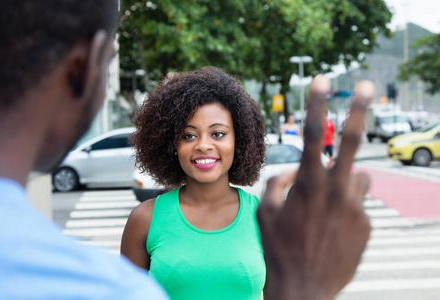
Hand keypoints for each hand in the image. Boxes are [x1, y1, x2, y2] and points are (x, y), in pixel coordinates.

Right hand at [257, 76, 374, 299]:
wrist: (304, 289)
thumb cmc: (277, 249)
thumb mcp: (264, 212)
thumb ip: (277, 183)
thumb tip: (294, 170)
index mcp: (308, 185)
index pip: (311, 134)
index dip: (317, 104)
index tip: (323, 81)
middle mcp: (336, 191)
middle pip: (349, 141)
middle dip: (359, 109)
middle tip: (368, 85)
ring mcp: (355, 208)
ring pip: (358, 177)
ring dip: (346, 180)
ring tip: (329, 204)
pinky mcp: (367, 225)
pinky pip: (358, 205)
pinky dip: (346, 209)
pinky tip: (331, 231)